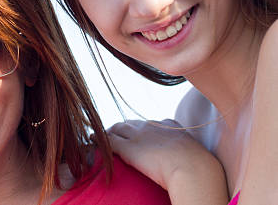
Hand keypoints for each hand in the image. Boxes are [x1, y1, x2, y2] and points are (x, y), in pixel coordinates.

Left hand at [108, 119, 227, 204]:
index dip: (140, 130)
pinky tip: (92, 142)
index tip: (137, 138)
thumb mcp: (196, 156)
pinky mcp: (128, 147)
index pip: (149, 124)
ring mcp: (139, 135)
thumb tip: (200, 168)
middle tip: (114, 138)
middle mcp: (153, 126)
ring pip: (117, 128)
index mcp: (170, 126)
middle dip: (121, 129)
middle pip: (130, 123)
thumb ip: (190, 155)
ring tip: (100, 140)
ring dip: (108, 133)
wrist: (193, 170)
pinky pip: (108, 140)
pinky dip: (99, 140)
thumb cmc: (200, 169)